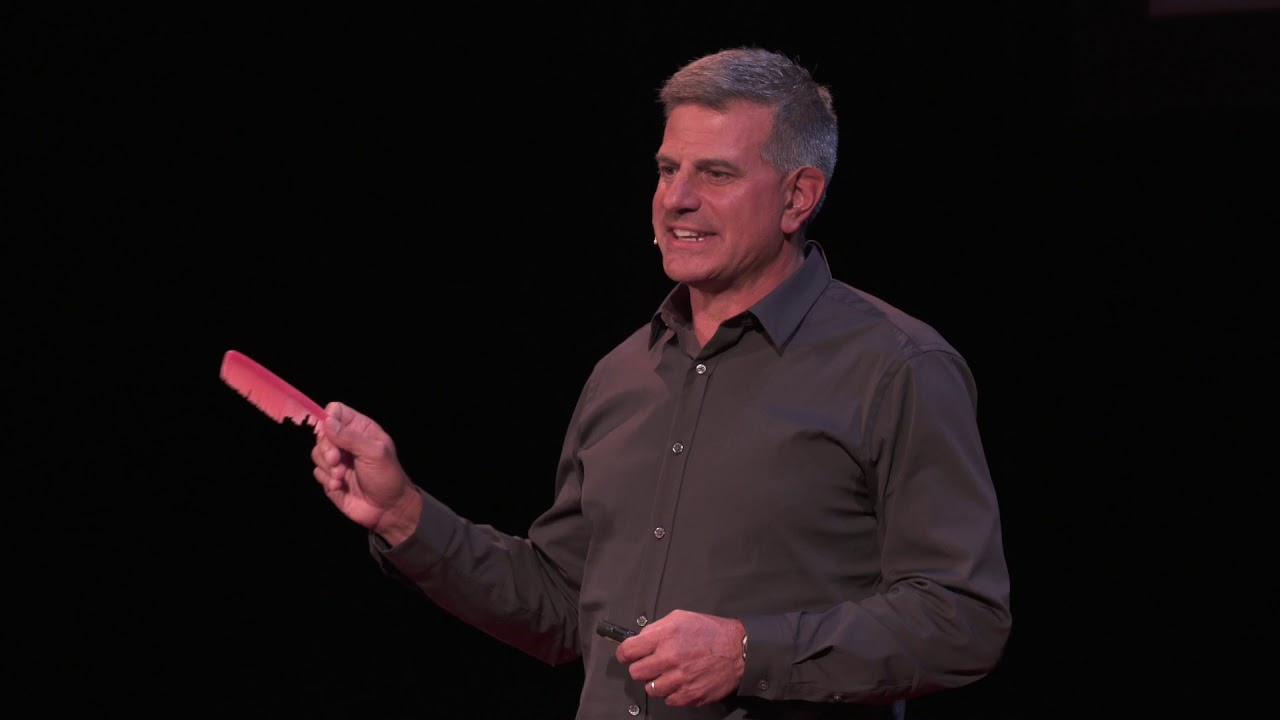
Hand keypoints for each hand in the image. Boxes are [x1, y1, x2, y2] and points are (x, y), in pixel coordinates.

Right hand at [311, 402, 421, 543]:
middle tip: (337, 461)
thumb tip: (327, 421)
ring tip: (342, 477)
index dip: (328, 419)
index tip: (329, 433)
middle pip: (321, 433)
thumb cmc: (387, 477)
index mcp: (360, 429)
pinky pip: (317, 472)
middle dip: (326, 448)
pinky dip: (326, 479)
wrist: (388, 509)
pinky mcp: (330, 478)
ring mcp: (337, 460)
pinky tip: (339, 486)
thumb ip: (350, 437)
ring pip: (316, 453)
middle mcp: (346, 442)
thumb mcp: (374, 453)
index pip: (336, 411)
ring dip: (327, 467)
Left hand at [616, 609, 745, 706]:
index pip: (627, 651)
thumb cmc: (711, 632)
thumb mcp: (681, 618)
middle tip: (652, 664)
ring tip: (670, 673)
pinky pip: (669, 700)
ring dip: (657, 682)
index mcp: (665, 637)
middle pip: (636, 672)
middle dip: (642, 668)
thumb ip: (656, 628)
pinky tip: (682, 682)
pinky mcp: (690, 695)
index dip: (625, 653)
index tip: (627, 655)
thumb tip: (639, 638)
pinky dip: (673, 693)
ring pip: (651, 689)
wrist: (739, 650)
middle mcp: (669, 658)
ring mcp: (679, 679)